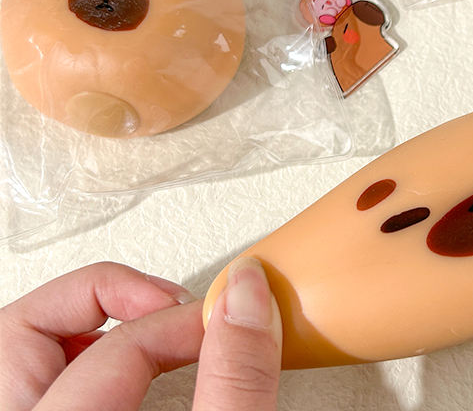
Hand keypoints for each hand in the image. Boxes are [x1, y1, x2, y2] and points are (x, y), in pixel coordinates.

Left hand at [0, 258, 281, 410]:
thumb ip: (233, 379)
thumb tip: (246, 293)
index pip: (115, 349)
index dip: (181, 322)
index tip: (227, 317)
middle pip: (21, 330)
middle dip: (105, 297)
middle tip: (166, 306)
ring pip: (17, 349)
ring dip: (85, 322)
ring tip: (144, 326)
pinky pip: (31, 381)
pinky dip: (77, 356)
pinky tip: (123, 367)